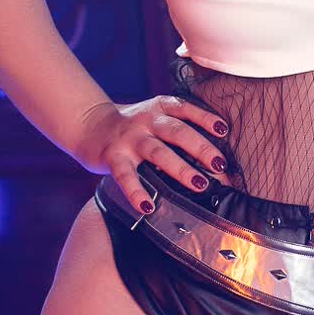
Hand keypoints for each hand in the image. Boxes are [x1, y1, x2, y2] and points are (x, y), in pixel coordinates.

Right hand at [77, 94, 236, 212]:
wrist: (90, 124)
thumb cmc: (133, 126)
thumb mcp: (156, 117)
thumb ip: (178, 129)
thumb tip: (214, 159)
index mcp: (160, 107)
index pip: (186, 109)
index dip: (206, 118)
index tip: (223, 130)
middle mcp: (147, 121)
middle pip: (178, 132)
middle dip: (201, 148)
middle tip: (219, 165)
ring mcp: (130, 139)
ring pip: (158, 152)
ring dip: (181, 169)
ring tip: (200, 184)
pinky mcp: (113, 157)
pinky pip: (126, 176)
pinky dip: (137, 192)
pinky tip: (147, 207)